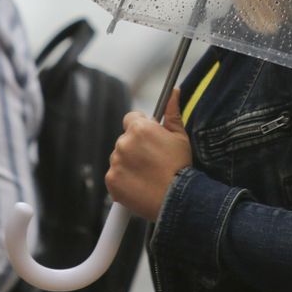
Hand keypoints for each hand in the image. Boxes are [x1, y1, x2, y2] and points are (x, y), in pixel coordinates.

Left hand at [106, 88, 191, 220]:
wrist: (177, 199)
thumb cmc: (180, 167)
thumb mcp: (180, 137)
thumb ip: (172, 112)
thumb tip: (173, 92)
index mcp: (140, 128)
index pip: (131, 118)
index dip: (141, 128)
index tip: (150, 139)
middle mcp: (123, 143)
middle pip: (125, 140)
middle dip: (136, 147)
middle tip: (152, 161)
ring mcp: (115, 162)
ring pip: (119, 158)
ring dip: (129, 163)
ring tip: (147, 175)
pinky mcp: (111, 180)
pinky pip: (114, 176)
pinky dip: (123, 180)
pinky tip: (139, 185)